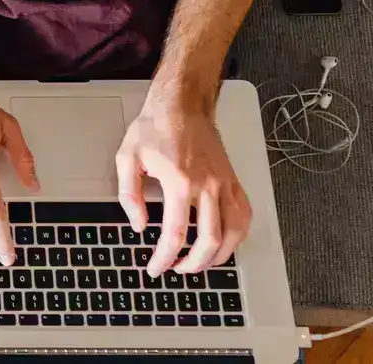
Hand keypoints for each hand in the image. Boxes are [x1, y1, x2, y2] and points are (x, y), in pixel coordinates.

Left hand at [116, 90, 250, 275]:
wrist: (182, 103)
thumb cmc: (155, 127)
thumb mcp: (127, 157)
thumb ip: (129, 195)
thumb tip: (139, 224)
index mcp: (179, 181)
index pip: (175, 234)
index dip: (164, 258)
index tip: (156, 268)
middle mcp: (206, 185)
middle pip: (210, 241)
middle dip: (193, 265)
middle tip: (177, 269)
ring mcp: (224, 183)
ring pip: (234, 232)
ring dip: (220, 256)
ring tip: (202, 263)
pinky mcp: (232, 179)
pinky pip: (244, 214)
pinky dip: (238, 234)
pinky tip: (226, 242)